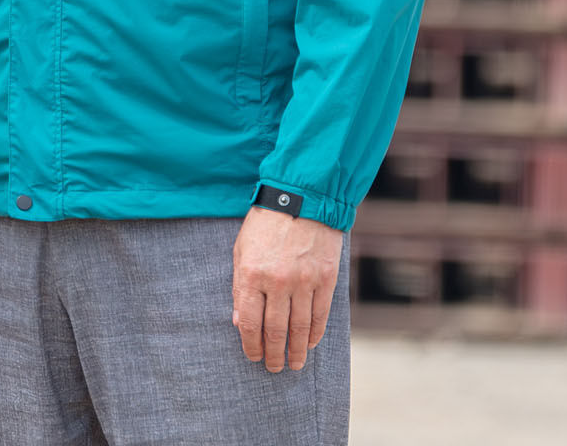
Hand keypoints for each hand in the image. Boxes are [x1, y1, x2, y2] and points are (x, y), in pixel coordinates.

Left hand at [231, 206, 341, 372]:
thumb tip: (240, 322)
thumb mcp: (241, 250)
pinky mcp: (326, 279)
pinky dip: (315, 333)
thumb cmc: (265, 224)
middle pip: (275, 330)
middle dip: (273, 354)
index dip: (251, 345)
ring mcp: (304, 281)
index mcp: (252, 274)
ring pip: (300, 327)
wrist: (301, 198)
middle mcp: (278, 281)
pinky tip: (311, 344)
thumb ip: (240, 287)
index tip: (252, 357)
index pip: (249, 322)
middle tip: (274, 368)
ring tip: (295, 364)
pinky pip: (320, 314)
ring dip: (297, 351)